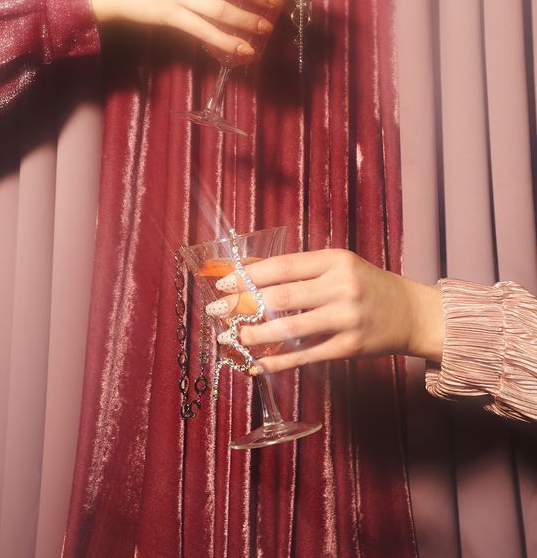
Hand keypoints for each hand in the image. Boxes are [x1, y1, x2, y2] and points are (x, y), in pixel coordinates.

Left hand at [210, 249, 443, 372]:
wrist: (411, 312)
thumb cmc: (366, 285)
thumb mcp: (338, 266)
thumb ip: (300, 270)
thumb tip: (249, 273)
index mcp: (335, 260)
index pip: (283, 266)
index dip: (248, 275)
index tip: (222, 282)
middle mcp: (341, 286)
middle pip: (282, 296)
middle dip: (243, 304)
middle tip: (215, 310)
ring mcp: (346, 318)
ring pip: (291, 328)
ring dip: (255, 336)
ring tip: (232, 337)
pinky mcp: (350, 347)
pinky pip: (307, 355)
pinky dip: (279, 362)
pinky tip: (257, 366)